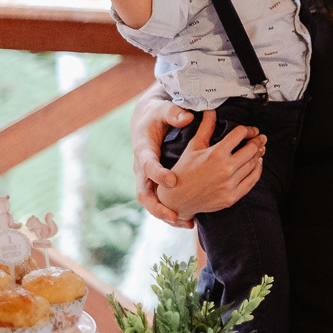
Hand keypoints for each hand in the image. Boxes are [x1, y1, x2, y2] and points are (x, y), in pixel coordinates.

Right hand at [132, 95, 195, 226]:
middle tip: (174, 216)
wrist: (145, 120)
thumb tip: (187, 118)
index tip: (173, 180)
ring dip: (166, 215)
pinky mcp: (156, 183)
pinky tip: (190, 220)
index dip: (158, 174)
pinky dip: (172, 213)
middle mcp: (142, 168)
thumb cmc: (156, 114)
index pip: (147, 165)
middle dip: (158, 206)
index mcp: (143, 150)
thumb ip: (173, 113)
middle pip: (143, 193)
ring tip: (186, 223)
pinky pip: (162, 202)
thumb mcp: (162, 109)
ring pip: (152, 202)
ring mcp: (148, 178)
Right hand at [155, 112, 266, 220]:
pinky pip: (252, 181)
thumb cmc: (184, 170)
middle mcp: (225, 168)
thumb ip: (206, 127)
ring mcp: (230, 184)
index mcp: (216, 153)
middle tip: (261, 138)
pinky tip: (257, 164)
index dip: (249, 130)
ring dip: (259, 155)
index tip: (252, 130)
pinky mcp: (232, 197)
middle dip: (259, 141)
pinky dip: (257, 170)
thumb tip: (210, 110)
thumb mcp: (194, 146)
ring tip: (260, 150)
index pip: (241, 134)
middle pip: (252, 149)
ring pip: (253, 164)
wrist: (177, 199)